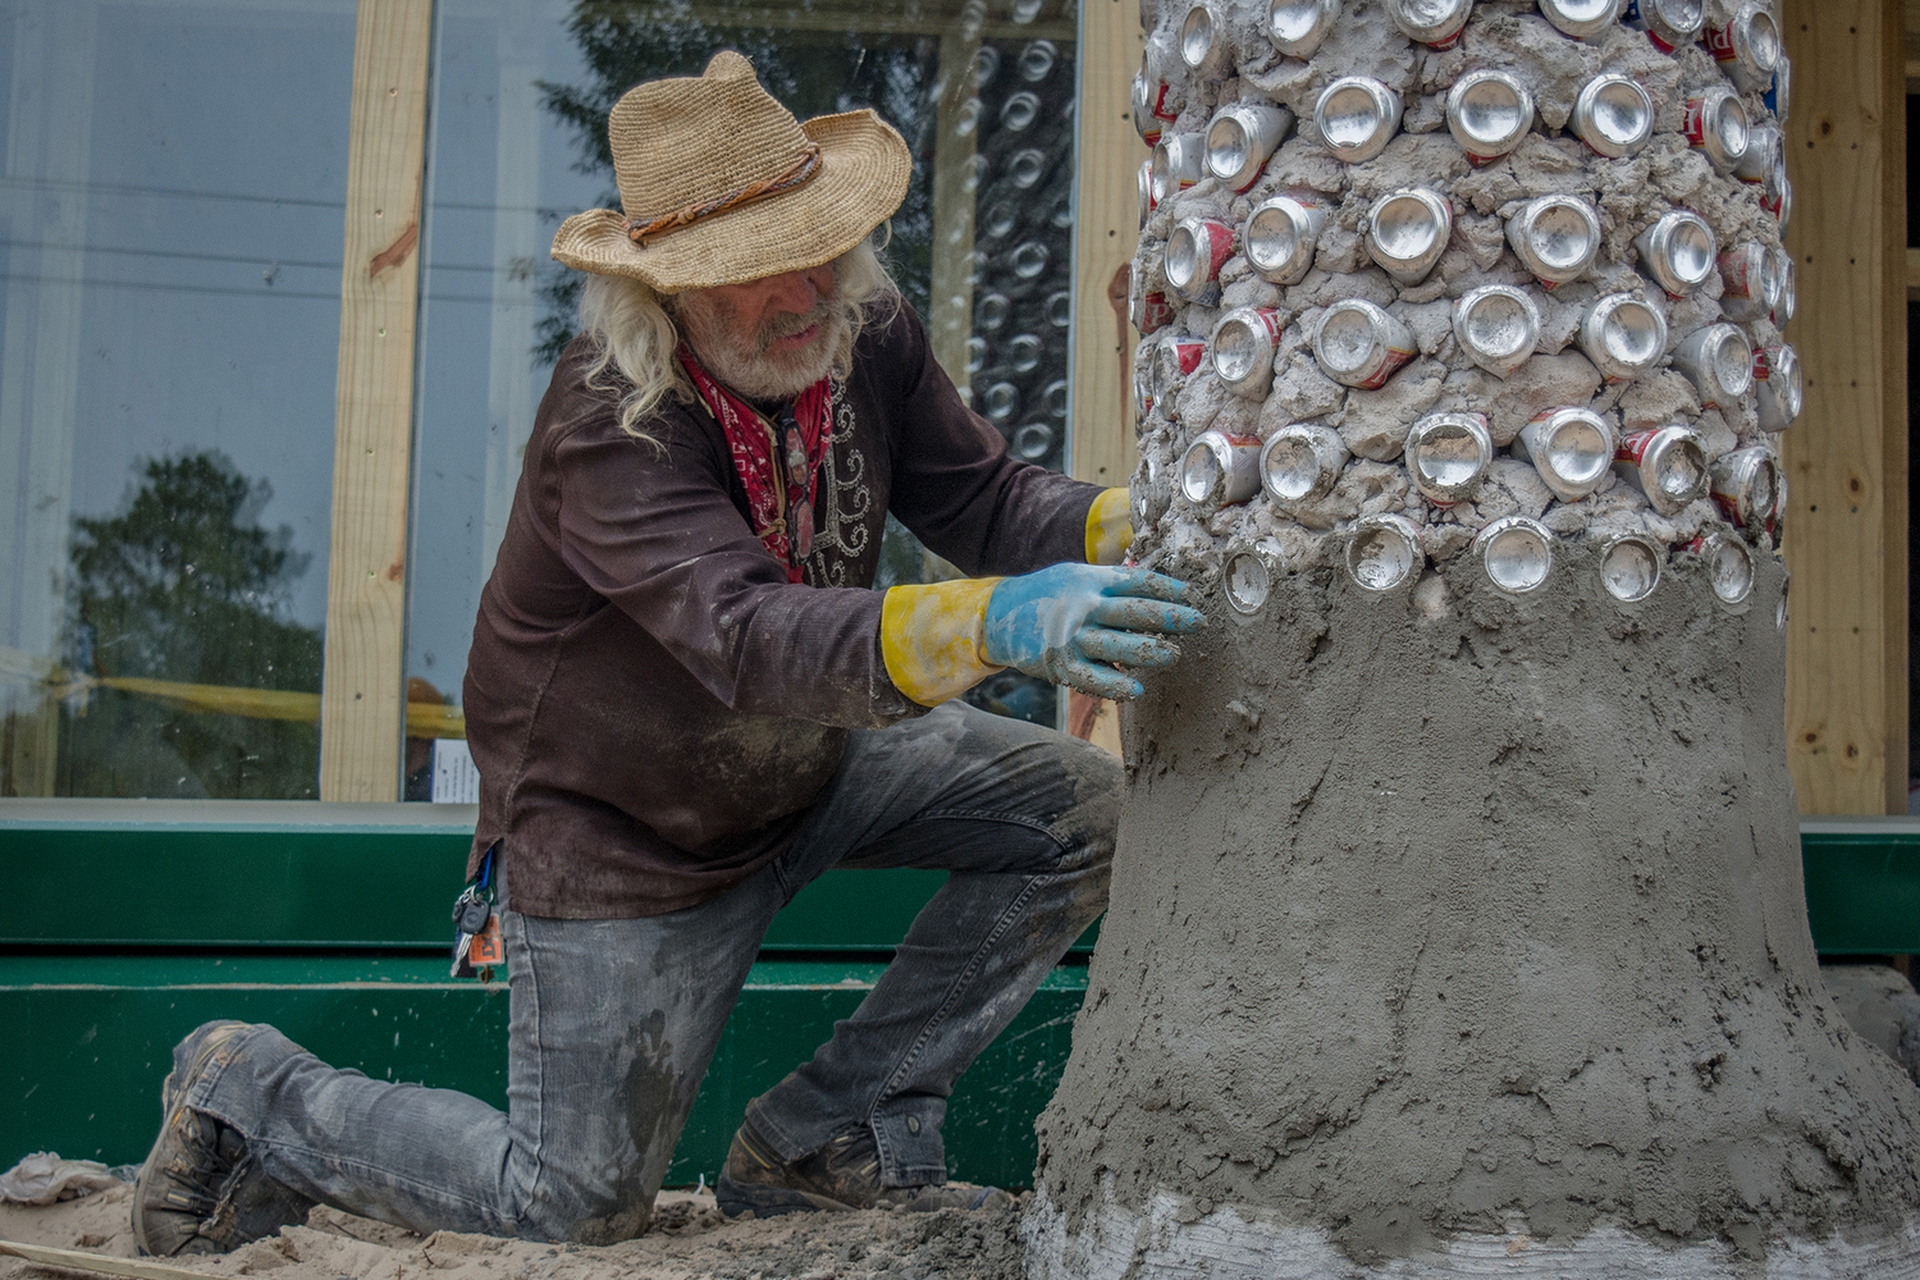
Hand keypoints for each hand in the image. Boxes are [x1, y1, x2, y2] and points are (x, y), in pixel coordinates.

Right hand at [982, 564, 1203, 700]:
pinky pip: (1095, 679)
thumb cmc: (1047, 595)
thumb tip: (1156, 588)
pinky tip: (1137, 689)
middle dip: (1172, 618)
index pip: (1139, 581)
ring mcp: (1072, 637)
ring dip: (1152, 652)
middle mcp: (1083, 606)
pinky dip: (1117, 685)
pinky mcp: (1061, 665)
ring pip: (1121, 646)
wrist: (998, 615)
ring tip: (1174, 656)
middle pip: (1136, 611)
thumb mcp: (1077, 575)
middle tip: (1198, 623)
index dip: (1170, 589)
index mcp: (1091, 580)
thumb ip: (1111, 582)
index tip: (1192, 596)